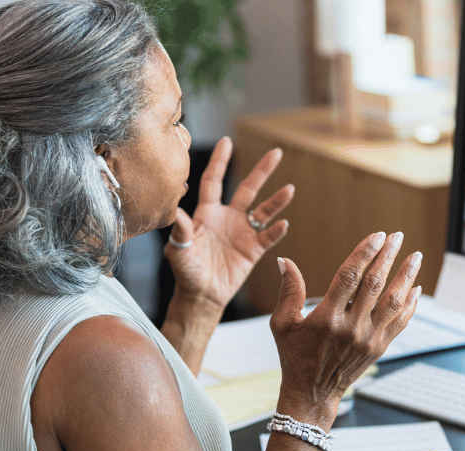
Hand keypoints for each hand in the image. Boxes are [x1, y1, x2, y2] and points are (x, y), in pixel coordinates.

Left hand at [165, 137, 293, 309]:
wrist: (201, 295)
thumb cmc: (185, 271)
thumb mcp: (178, 248)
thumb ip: (180, 228)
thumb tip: (175, 209)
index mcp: (207, 213)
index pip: (214, 181)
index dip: (220, 161)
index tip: (227, 142)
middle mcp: (228, 218)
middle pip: (248, 188)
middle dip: (262, 171)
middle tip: (277, 153)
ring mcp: (243, 232)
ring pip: (264, 211)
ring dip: (277, 200)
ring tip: (290, 189)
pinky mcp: (253, 250)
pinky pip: (268, 236)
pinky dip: (277, 230)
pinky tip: (283, 224)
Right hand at [269, 232, 422, 422]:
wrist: (313, 393)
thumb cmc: (295, 356)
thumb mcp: (282, 324)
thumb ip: (288, 291)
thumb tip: (285, 261)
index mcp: (327, 318)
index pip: (350, 277)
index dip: (365, 253)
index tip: (377, 236)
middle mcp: (351, 327)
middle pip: (375, 284)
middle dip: (388, 257)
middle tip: (397, 237)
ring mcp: (368, 339)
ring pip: (393, 302)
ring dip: (406, 277)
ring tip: (415, 257)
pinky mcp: (379, 348)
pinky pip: (400, 322)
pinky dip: (410, 304)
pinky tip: (416, 288)